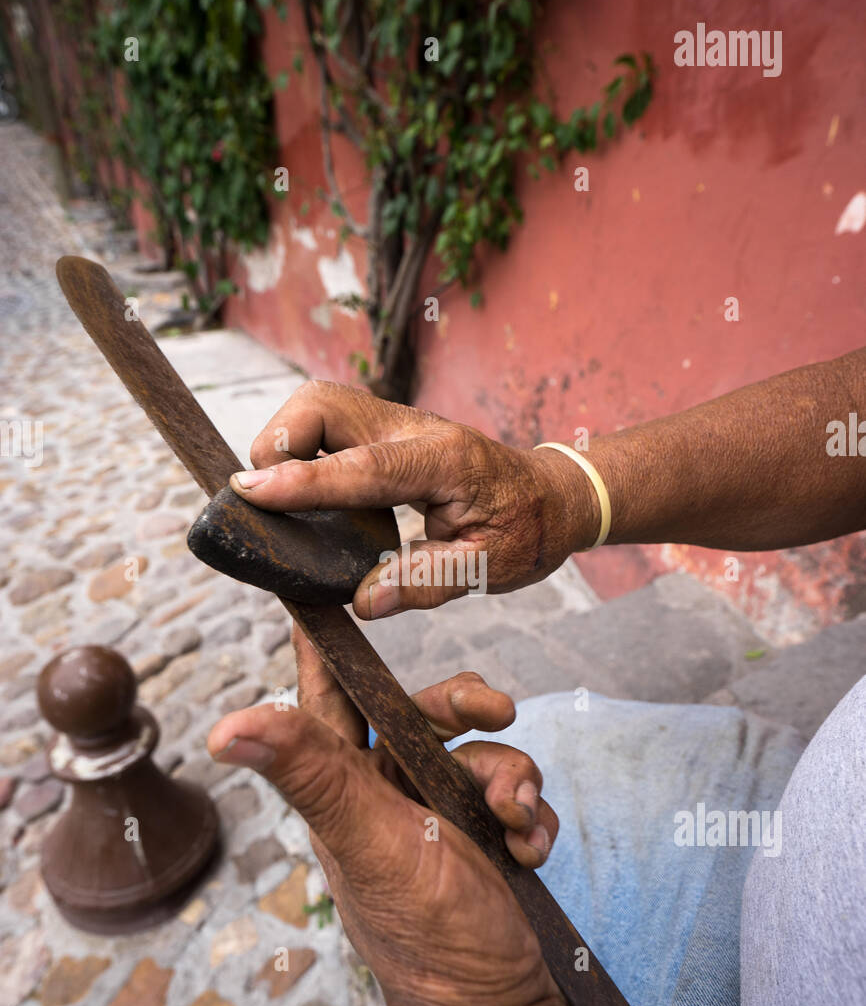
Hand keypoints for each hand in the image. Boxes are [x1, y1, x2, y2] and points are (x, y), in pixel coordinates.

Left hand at [207, 631, 569, 1005]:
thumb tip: (224, 726)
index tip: (323, 587)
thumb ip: (311, 776)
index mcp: (344, 788)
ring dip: (513, 776)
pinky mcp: (489, 837)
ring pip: (482, 750)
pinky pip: (517, 793)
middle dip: (467, 707)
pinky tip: (534, 848)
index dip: (325, 645)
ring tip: (521, 818)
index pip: (327, 697)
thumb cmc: (424, 933)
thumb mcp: (369, 843)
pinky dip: (532, 814)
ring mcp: (442, 815)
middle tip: (502, 708)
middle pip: (425, 711)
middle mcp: (388, 794)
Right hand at [228, 379, 597, 618]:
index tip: (250, 492)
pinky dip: (301, 447)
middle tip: (268, 500)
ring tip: (282, 497)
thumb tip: (363, 602)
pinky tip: (304, 490)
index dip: (303, 482)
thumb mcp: (491, 569)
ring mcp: (397, 422)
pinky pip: (327, 422)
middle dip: (279, 441)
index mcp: (444, 462)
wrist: (551, 495)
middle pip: (322, 404)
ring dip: (284, 441)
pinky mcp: (384, 429)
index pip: (362, 468)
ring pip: (318, 403)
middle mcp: (415, 430)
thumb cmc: (525, 531)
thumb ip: (427, 583)